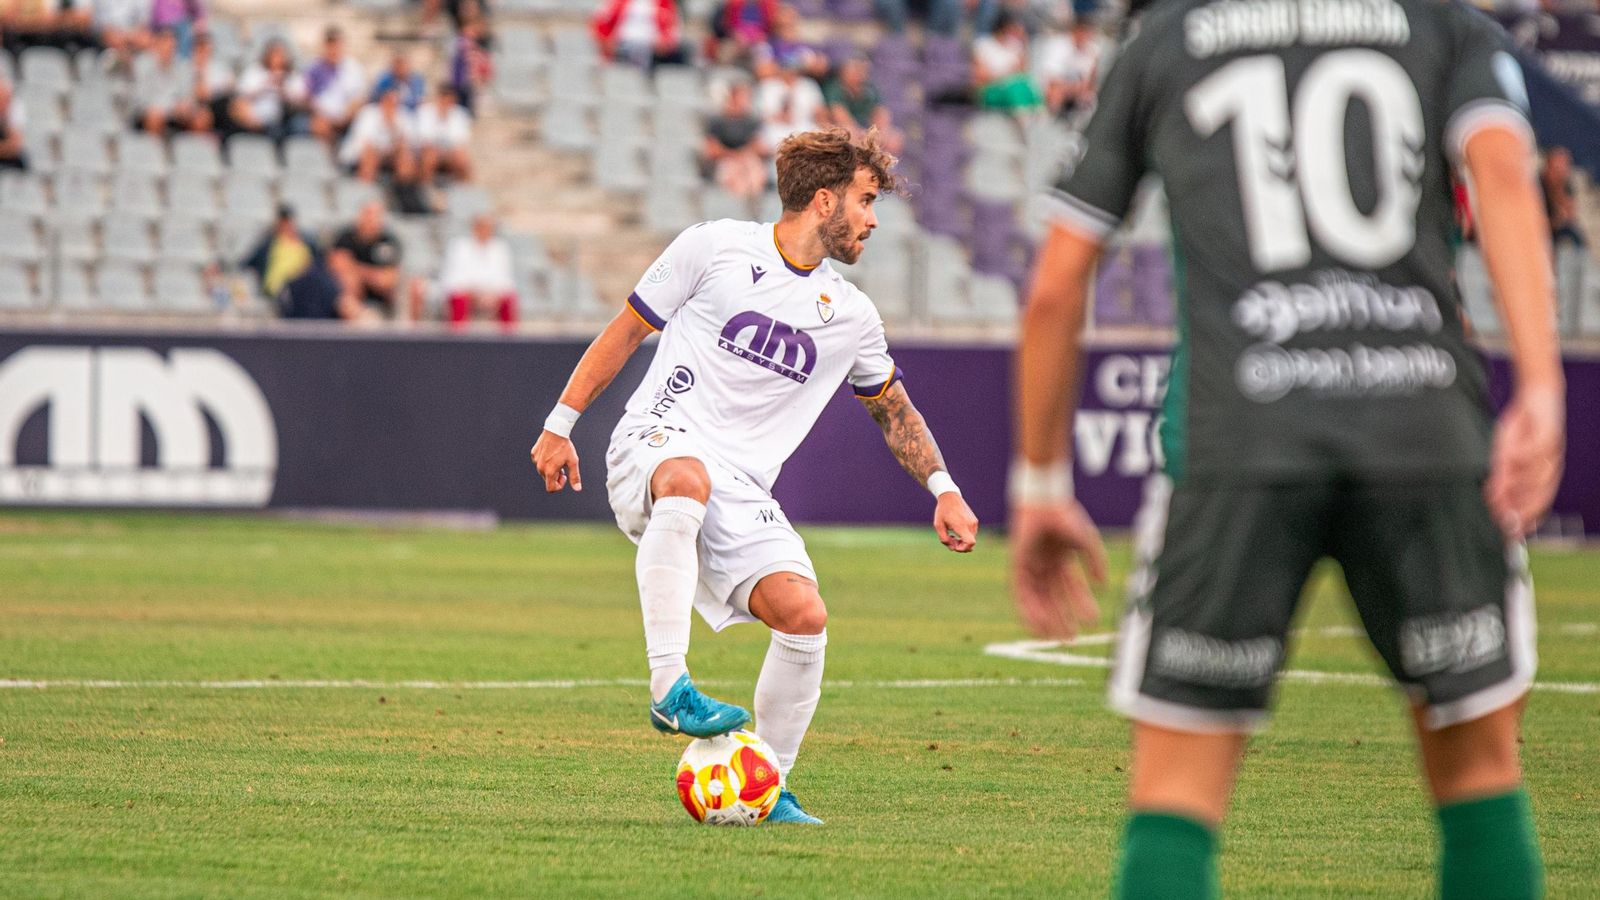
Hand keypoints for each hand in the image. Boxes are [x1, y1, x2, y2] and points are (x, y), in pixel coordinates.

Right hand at [530, 430, 581, 492]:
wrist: (556, 430)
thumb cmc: (565, 446)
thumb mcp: (573, 462)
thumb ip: (575, 476)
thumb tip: (577, 489)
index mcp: (549, 471)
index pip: (551, 488)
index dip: (559, 486)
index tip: (564, 476)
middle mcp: (540, 467)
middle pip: (547, 479)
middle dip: (556, 475)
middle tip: (562, 466)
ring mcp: (536, 460)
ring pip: (543, 471)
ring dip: (550, 468)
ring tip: (557, 458)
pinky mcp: (533, 454)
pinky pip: (539, 462)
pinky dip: (545, 461)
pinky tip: (551, 453)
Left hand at [933, 492, 978, 552]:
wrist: (950, 496)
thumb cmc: (942, 511)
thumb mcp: (938, 526)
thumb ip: (944, 539)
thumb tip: (953, 548)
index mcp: (961, 525)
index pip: (970, 543)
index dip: (963, 549)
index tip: (954, 546)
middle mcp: (970, 524)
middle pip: (970, 543)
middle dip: (961, 546)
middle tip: (950, 540)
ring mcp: (974, 522)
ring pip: (971, 539)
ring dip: (963, 541)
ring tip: (952, 535)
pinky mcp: (974, 520)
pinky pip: (972, 533)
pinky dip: (965, 535)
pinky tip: (956, 530)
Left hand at [1009, 500, 1106, 638]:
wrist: (1044, 503)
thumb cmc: (1066, 517)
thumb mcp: (1087, 541)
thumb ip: (1096, 562)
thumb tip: (1103, 585)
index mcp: (1061, 560)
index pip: (1072, 588)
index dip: (1081, 605)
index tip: (1091, 622)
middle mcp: (1045, 566)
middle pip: (1054, 598)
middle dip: (1062, 618)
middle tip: (1071, 639)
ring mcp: (1030, 566)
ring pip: (1038, 599)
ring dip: (1046, 619)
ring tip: (1054, 638)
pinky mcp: (1017, 565)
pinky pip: (1021, 592)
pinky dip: (1029, 608)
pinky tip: (1037, 623)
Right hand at [1485, 383, 1564, 537]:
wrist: (1535, 400)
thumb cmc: (1519, 431)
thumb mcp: (1503, 457)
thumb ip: (1500, 478)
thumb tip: (1493, 501)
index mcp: (1542, 478)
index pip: (1536, 506)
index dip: (1524, 520)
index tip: (1508, 533)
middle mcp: (1550, 470)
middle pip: (1540, 496)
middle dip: (1520, 508)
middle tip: (1502, 516)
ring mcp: (1552, 455)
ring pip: (1537, 477)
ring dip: (1516, 485)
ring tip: (1497, 488)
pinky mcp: (1550, 436)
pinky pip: (1535, 452)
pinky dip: (1520, 457)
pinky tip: (1506, 457)